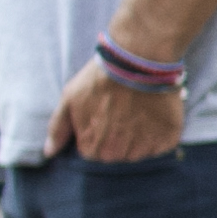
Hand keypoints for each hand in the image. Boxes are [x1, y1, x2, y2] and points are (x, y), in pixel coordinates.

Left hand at [47, 60, 187, 163]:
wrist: (137, 62)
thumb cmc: (100, 79)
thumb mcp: (69, 99)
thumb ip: (58, 129)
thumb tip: (50, 152)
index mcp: (93, 149)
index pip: (92, 153)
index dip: (95, 133)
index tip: (102, 115)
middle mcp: (119, 154)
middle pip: (116, 155)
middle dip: (116, 138)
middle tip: (120, 112)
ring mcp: (145, 148)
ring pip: (138, 152)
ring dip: (137, 137)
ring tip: (136, 112)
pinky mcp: (167, 139)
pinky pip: (160, 146)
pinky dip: (157, 134)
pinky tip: (151, 115)